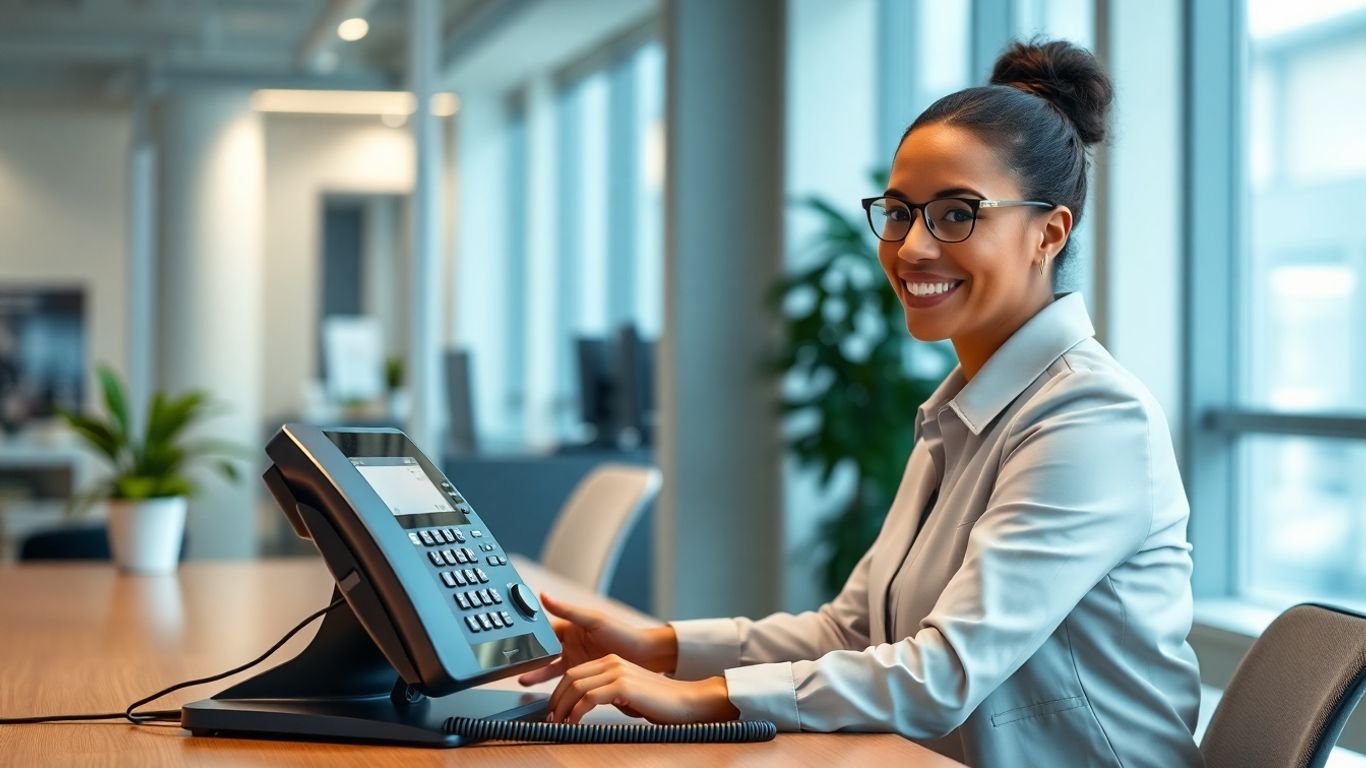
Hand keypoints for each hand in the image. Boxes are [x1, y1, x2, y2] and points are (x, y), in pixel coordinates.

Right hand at [517, 593, 677, 685]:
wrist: (645, 657)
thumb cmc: (624, 634)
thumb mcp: (594, 620)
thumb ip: (567, 610)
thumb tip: (543, 595)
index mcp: (570, 627)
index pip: (543, 629)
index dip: (529, 634)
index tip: (512, 640)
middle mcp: (570, 643)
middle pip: (542, 649)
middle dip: (527, 656)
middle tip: (511, 662)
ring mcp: (575, 659)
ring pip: (549, 667)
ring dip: (536, 672)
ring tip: (521, 679)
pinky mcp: (582, 673)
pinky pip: (562, 679)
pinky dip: (551, 684)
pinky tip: (543, 691)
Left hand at [547, 654, 738, 724]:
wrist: (685, 702)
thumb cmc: (658, 702)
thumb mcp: (625, 694)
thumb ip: (606, 693)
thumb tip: (583, 706)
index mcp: (611, 662)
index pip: (574, 672)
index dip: (558, 692)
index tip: (553, 709)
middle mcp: (611, 662)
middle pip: (570, 677)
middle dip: (555, 699)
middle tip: (550, 718)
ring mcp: (617, 672)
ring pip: (576, 686)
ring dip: (562, 707)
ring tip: (557, 722)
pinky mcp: (622, 685)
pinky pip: (588, 698)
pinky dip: (576, 711)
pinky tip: (573, 722)